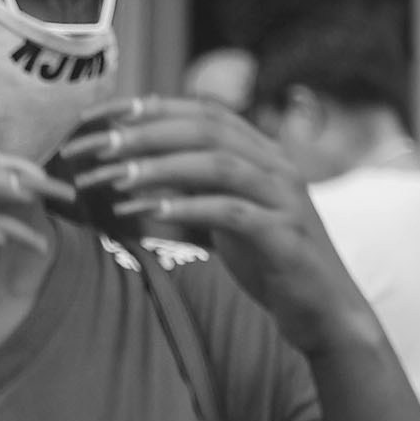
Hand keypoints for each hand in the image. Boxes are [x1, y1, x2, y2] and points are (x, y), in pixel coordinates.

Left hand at [55, 93, 355, 351]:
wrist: (324, 312)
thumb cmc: (268, 261)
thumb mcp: (225, 214)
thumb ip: (192, 185)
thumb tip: (132, 165)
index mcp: (263, 153)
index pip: (203, 111)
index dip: (149, 108)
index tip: (98, 117)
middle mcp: (277, 166)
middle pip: (207, 129)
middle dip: (145, 134)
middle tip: (95, 147)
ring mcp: (285, 199)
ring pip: (218, 164)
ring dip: (160, 168)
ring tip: (113, 179)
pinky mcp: (286, 236)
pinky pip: (232, 213)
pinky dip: (188, 208)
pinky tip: (148, 213)